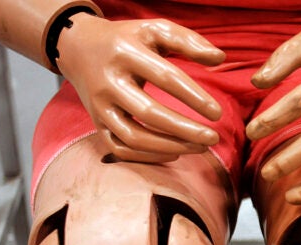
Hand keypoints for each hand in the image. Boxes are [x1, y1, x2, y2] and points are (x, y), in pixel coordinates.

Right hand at [56, 13, 225, 162]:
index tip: (218, 113)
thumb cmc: (128, 40)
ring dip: (171, 147)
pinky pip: (122, 149)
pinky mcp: (97, 125)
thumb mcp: (155, 30)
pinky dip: (149, 157)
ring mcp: (99, 107)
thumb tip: (221, 58)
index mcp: (126, 53)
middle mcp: (108, 82)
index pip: (165, 78)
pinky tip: (174, 153)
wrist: (79, 48)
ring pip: (134, 137)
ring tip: (199, 148)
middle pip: (149, 113)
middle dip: (185, 130)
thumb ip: (188, 41)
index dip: (194, 97)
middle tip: (213, 139)